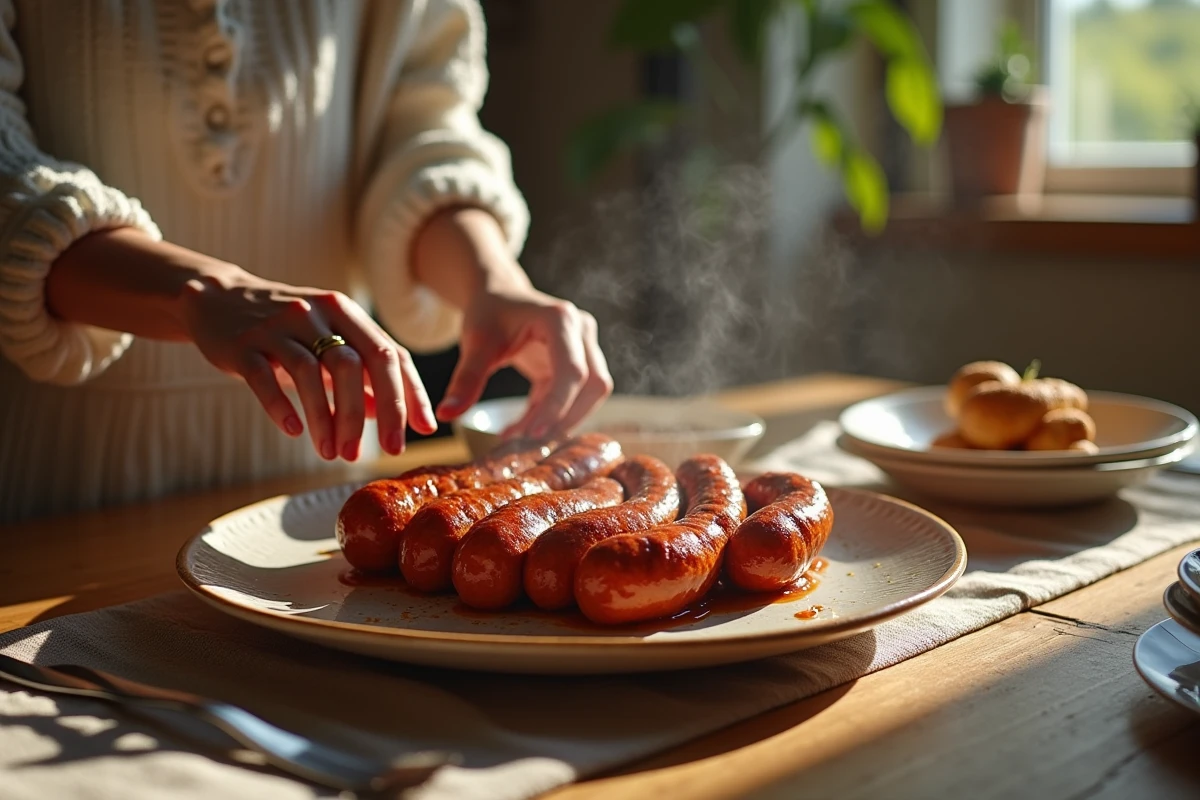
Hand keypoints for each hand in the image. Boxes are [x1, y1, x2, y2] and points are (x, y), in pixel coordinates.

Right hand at [179, 268, 436, 459]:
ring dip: (328, 420)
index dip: (410, 393)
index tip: (424, 429)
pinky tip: (295, 432)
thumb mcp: (327, 341)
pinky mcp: (243, 344)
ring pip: (312, 375)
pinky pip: (265, 378)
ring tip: (335, 453)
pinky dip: (283, 408)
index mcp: (344, 311)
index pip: (389, 353)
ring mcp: (278, 326)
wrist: (216, 299)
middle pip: (356, 364)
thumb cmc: (284, 329)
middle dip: (374, 413)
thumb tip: (386, 414)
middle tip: (380, 453)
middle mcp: (316, 313)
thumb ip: (360, 374)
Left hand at [435, 284, 612, 438]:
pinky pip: (573, 397)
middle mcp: (581, 330)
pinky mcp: (576, 363)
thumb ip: (466, 379)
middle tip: (527, 442)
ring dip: (560, 420)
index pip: (571, 371)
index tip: (533, 434)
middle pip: (592, 384)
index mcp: (559, 319)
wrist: (498, 296)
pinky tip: (521, 428)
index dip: (558, 405)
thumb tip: (446, 414)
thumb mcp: (475, 343)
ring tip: (520, 436)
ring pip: (590, 393)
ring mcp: (584, 346)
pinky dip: (550, 415)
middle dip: (564, 417)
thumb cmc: (488, 313)